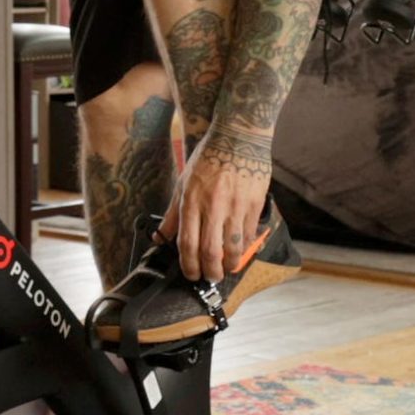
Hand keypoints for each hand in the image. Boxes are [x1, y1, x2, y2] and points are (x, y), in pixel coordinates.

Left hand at [165, 129, 272, 283]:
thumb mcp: (183, 182)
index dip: (189, 265)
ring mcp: (236, 206)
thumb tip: (160, 238)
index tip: (191, 274)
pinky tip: (240, 250)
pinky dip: (245, 248)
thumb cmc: (209, 158)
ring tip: (227, 269)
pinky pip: (250, 234)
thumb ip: (173, 214)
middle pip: (211, 252)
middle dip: (210, 272)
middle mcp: (213, 206)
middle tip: (210, 277)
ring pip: (234, 248)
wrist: (239, 137)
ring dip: (230, 265)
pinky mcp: (254, 204)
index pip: (188, 243)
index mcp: (192, 201)